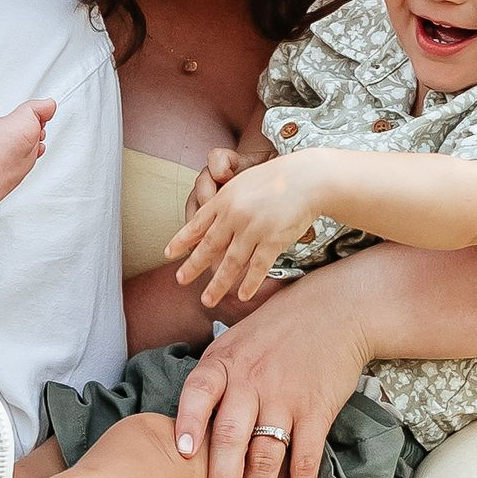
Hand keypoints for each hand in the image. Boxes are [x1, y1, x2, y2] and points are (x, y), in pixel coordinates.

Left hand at [167, 151, 326, 309]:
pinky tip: (241, 296)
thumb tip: (211, 220)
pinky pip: (257, 267)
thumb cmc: (276, 178)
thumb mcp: (243, 182)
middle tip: (180, 280)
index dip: (182, 240)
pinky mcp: (273, 240)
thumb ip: (226, 201)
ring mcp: (253, 229)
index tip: (168, 254)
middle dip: (193, 266)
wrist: (308, 178)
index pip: (197, 224)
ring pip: (231, 262)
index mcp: (225, 199)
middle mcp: (234, 215)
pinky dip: (249, 283)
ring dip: (218, 284)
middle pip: (209, 246)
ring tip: (208, 299)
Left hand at [171, 267, 373, 477]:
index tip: (178, 455)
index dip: (187, 423)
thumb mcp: (233, 342)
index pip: (198, 393)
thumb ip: (210, 379)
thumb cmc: (275, 330)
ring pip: (266, 456)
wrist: (335, 309)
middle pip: (230, 439)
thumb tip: (177, 427)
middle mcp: (251, 380)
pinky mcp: (317, 409)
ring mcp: (286, 396)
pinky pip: (306, 457)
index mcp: (223, 362)